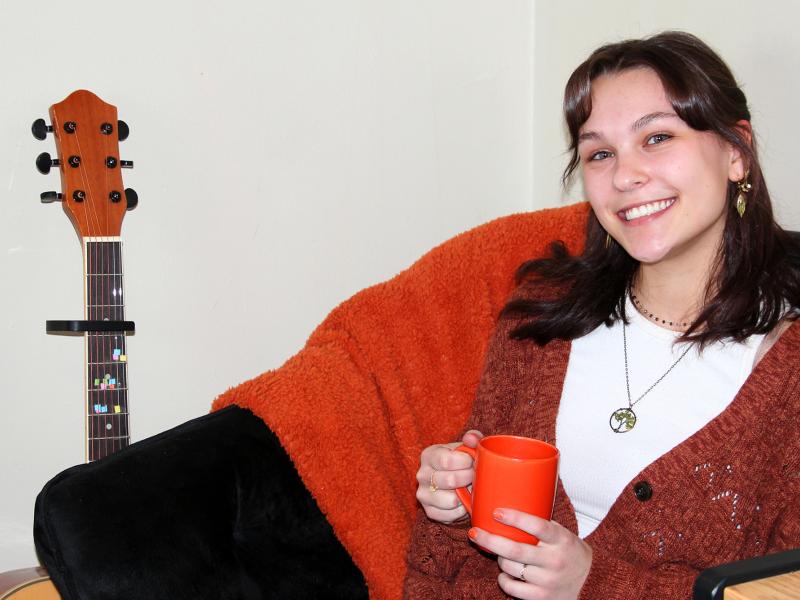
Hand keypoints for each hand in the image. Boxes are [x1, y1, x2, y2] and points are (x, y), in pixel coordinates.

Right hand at [415, 430, 482, 522]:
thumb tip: (472, 439)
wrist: (455, 483)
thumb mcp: (466, 447)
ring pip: (451, 500)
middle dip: (469, 479)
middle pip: (450, 480)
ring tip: (469, 488)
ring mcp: (423, 494)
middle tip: (475, 477)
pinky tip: (463, 501)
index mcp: (429, 455)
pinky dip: (462, 510)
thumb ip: (472, 438)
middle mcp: (422, 474)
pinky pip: (451, 515)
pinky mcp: (429, 512)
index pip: (447, 461)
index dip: (466, 462)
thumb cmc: (462, 462)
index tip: (473, 462)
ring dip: (466, 496)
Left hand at [468, 509, 591, 599]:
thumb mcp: (562, 534)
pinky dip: (504, 579)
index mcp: (561, 539)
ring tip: (498, 552)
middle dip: (490, 539)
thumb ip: (541, 524)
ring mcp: (548, 580)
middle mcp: (554, 560)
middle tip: (474, 532)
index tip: (496, 512)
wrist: (592, 582)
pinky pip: (513, 589)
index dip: (515, 518)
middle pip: (515, 550)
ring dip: (499, 558)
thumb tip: (509, 505)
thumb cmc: (571, 553)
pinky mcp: (542, 597)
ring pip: (511, 568)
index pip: (537, 526)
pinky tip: (505, 573)